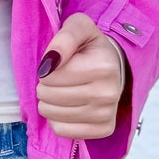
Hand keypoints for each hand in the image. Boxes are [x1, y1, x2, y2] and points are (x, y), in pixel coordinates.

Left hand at [35, 13, 125, 140]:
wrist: (113, 66)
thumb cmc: (90, 46)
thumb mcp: (78, 27)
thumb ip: (64, 38)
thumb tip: (49, 63)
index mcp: (103, 67)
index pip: (50, 76)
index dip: (46, 69)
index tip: (57, 64)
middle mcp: (108, 93)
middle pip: (50, 96)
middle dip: (45, 86)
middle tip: (57, 78)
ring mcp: (107, 114)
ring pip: (53, 115)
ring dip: (48, 102)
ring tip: (60, 91)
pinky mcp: (103, 129)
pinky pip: (62, 130)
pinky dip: (57, 119)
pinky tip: (66, 107)